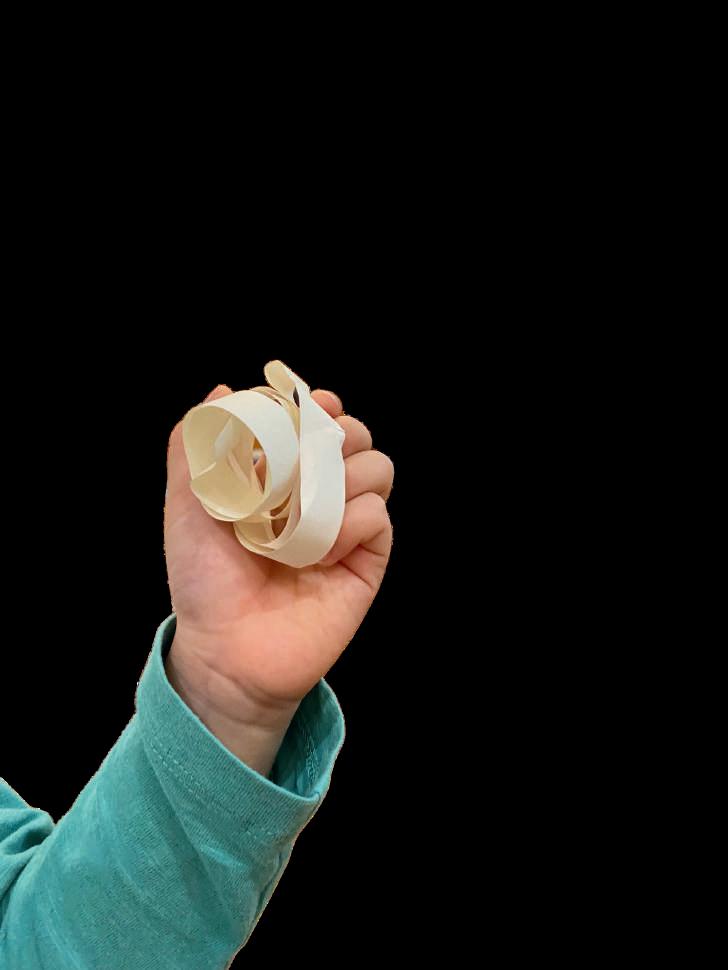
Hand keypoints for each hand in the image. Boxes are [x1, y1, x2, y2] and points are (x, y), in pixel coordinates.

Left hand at [163, 384, 393, 772]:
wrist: (227, 650)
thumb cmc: (204, 581)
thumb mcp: (187, 507)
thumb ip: (195, 448)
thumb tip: (223, 390)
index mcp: (283, 477)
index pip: (316, 420)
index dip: (316, 405)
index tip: (307, 405)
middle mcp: (319, 495)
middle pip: (357, 436)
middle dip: (339, 433)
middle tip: (308, 457)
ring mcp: (346, 526)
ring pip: (377, 467)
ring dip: (345, 474)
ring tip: (307, 509)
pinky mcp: (368, 558)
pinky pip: (377, 516)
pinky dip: (351, 522)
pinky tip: (320, 548)